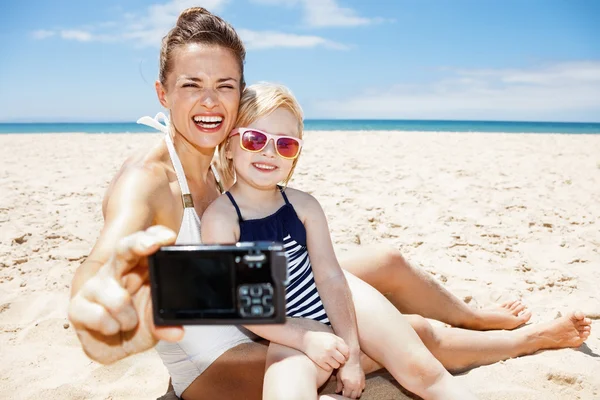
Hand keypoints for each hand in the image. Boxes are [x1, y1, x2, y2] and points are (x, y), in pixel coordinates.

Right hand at [68, 226, 182, 363]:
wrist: (116, 348)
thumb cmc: (138, 325)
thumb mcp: (156, 323)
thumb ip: (164, 324)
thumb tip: (176, 332)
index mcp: (139, 266)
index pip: (147, 242)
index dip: (156, 236)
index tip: (168, 238)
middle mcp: (116, 271)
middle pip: (124, 248)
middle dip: (137, 245)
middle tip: (151, 246)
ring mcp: (95, 286)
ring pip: (116, 297)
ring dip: (127, 317)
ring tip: (129, 324)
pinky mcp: (77, 307)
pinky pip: (98, 315)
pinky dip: (110, 327)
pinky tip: (112, 329)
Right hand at [300, 331, 348, 371]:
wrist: (306, 340)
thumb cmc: (321, 338)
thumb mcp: (331, 336)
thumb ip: (341, 342)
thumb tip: (348, 352)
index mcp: (334, 342)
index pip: (346, 352)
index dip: (346, 355)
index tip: (343, 354)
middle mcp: (330, 349)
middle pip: (342, 360)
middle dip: (341, 360)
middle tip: (337, 358)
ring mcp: (324, 356)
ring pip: (336, 366)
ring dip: (335, 364)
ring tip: (332, 360)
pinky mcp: (319, 362)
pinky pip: (329, 369)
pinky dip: (328, 367)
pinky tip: (326, 362)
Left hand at [336, 357, 364, 398]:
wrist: (351, 358)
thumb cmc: (344, 366)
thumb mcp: (339, 376)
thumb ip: (339, 385)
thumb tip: (337, 391)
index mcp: (349, 385)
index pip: (347, 396)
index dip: (344, 396)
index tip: (342, 394)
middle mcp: (356, 386)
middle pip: (353, 397)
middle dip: (349, 396)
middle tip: (345, 393)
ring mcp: (361, 383)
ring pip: (359, 394)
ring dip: (355, 394)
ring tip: (350, 390)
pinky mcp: (363, 380)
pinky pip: (362, 388)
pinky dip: (359, 389)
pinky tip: (355, 386)